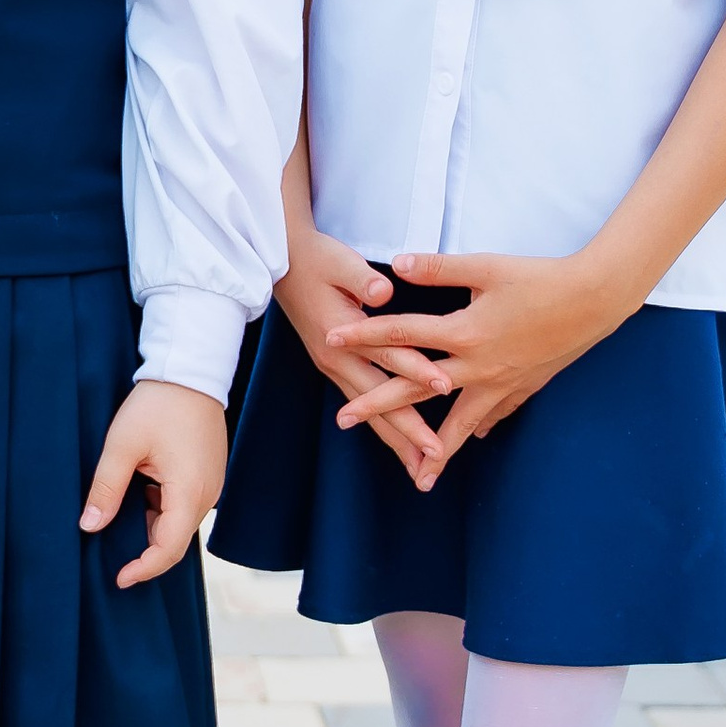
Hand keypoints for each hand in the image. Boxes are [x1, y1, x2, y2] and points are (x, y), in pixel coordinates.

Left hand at [82, 380, 228, 588]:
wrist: (191, 371)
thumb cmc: (158, 404)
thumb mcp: (123, 446)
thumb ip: (106, 488)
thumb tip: (89, 525)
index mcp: (189, 492)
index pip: (169, 548)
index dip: (144, 568)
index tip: (120, 578)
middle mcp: (207, 494)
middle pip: (176, 540)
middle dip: (146, 552)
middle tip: (113, 559)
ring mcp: (210, 484)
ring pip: (178, 523)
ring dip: (152, 529)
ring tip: (120, 521)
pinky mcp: (206, 474)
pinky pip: (183, 504)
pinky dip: (161, 510)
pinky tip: (138, 497)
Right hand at [278, 221, 446, 481]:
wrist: (280, 262)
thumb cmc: (316, 258)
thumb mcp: (339, 262)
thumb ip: (363, 278)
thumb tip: (384, 292)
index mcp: (343, 332)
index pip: (388, 355)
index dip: (417, 370)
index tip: (445, 386)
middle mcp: (338, 358)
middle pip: (379, 401)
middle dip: (407, 432)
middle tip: (435, 458)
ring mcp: (334, 365)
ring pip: (370, 412)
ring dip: (395, 439)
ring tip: (419, 467)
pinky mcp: (335, 365)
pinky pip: (362, 404)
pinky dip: (382, 427)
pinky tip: (397, 442)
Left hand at [325, 247, 611, 487]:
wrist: (595, 300)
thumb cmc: (540, 278)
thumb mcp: (487, 267)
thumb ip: (439, 268)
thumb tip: (397, 264)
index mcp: (464, 333)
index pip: (402, 335)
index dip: (364, 335)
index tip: (331, 340)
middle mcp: (477, 367)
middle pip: (417, 392)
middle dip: (378, 407)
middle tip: (343, 421)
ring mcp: (501, 383)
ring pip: (460, 424)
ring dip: (436, 451)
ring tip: (418, 477)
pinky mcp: (523, 387)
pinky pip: (494, 414)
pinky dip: (479, 427)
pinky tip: (470, 438)